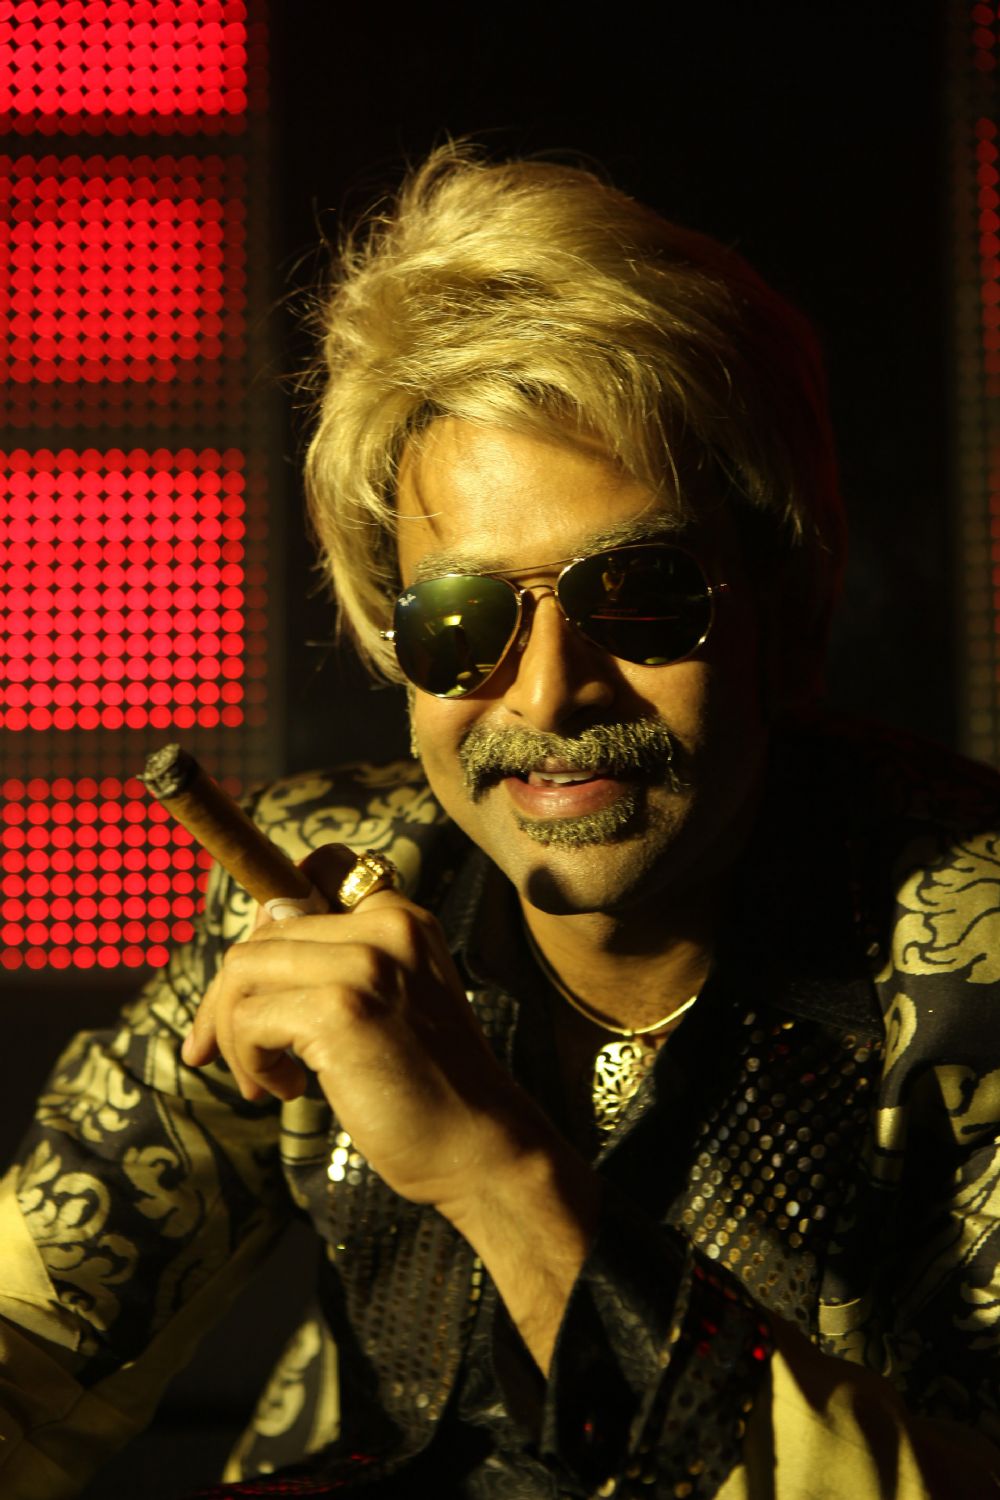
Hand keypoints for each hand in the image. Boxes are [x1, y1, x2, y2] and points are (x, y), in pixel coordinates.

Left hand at [181, 844, 537, 1211]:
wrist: (479, 1147)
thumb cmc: (428, 1087)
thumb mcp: (394, 1001)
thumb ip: (339, 963)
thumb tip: (247, 950)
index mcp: (404, 918)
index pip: (322, 865)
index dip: (274, 914)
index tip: (260, 976)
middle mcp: (387, 926)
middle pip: (264, 928)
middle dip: (231, 996)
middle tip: (238, 1057)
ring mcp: (364, 964)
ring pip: (243, 970)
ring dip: (235, 1033)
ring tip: (264, 1080)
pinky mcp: (339, 1010)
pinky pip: (247, 1018)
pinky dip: (250, 1061)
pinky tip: (286, 1091)